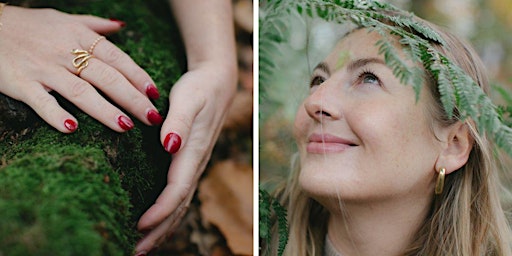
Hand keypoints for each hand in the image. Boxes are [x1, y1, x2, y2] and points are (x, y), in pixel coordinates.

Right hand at [0, 6, 162, 132]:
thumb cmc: (30, 25)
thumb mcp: (64, 18)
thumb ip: (95, 25)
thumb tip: (121, 26)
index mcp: (79, 37)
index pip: (117, 58)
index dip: (138, 76)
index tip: (155, 94)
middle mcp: (65, 53)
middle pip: (107, 78)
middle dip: (132, 99)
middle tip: (152, 117)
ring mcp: (43, 68)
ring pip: (80, 92)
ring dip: (105, 110)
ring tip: (125, 127)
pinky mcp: (21, 83)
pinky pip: (41, 102)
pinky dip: (55, 115)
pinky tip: (72, 129)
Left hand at [134, 62, 236, 252]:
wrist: (217, 80)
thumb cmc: (200, 87)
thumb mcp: (188, 98)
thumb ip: (179, 122)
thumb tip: (169, 146)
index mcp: (193, 151)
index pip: (177, 189)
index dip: (160, 210)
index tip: (139, 225)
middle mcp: (195, 163)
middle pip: (179, 206)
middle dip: (158, 231)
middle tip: (134, 251)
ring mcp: (194, 165)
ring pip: (180, 205)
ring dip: (162, 228)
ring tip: (142, 246)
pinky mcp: (189, 162)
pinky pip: (180, 195)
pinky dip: (167, 214)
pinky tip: (155, 222)